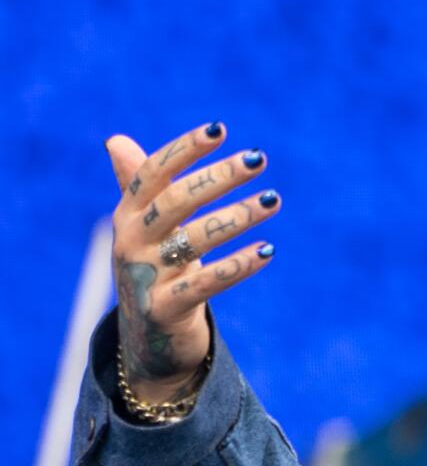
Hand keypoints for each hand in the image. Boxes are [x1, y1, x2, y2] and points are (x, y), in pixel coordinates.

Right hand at [104, 124, 279, 404]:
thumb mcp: (143, 227)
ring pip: (193, 241)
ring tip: (273, 200)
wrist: (146, 337)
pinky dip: (237, 266)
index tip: (220, 129)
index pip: (152, 174)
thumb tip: (115, 140)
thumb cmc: (154, 268)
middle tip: (258, 159)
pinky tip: (268, 250)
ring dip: (237, 217)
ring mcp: (145, 277)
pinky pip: (205, 284)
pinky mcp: (164, 309)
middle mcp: (131, 242)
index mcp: (127, 215)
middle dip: (217, 177)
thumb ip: (136, 185)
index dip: (184, 150)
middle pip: (174, 202)